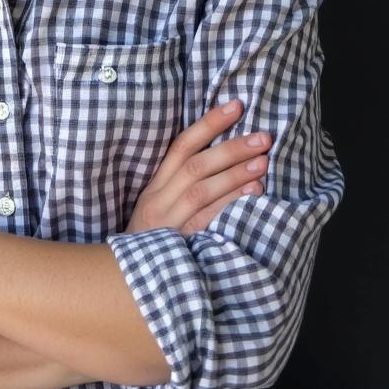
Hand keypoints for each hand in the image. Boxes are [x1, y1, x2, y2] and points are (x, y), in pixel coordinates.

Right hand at [125, 100, 270, 236]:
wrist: (125, 282)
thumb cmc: (151, 240)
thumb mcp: (157, 207)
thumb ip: (180, 184)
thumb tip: (222, 155)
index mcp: (154, 186)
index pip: (181, 146)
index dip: (208, 124)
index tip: (236, 106)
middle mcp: (159, 201)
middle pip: (195, 166)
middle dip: (230, 148)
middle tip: (262, 137)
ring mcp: (168, 224)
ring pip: (201, 191)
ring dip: (235, 174)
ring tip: (263, 162)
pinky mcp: (180, 246)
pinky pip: (207, 221)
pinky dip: (230, 205)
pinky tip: (253, 195)